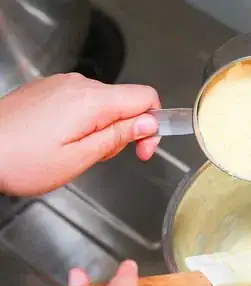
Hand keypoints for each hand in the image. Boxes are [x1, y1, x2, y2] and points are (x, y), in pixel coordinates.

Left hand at [0, 73, 160, 195]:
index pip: (146, 97)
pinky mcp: (51, 88)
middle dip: (127, 130)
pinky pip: (84, 100)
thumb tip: (150, 122)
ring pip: (106, 103)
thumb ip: (119, 136)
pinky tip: (67, 139)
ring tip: (80, 151)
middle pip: (126, 101)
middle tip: (104, 156)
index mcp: (92, 100)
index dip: (153, 124)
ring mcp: (63, 84)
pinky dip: (87, 120)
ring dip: (106, 127)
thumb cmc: (22, 160)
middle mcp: (80, 84)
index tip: (143, 148)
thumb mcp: (80, 157)